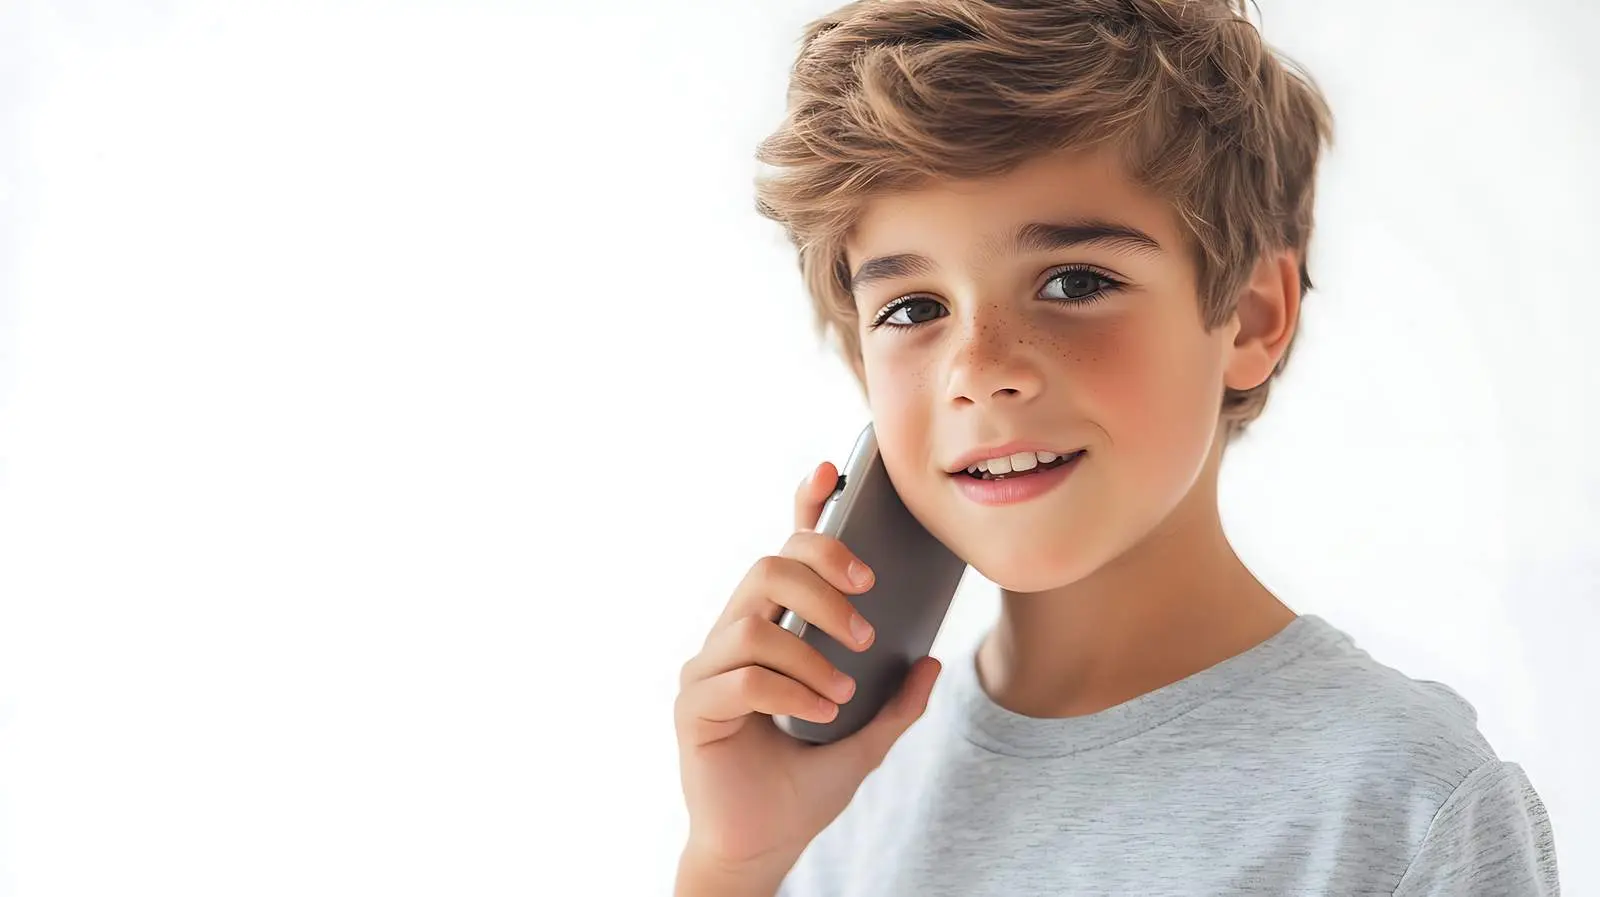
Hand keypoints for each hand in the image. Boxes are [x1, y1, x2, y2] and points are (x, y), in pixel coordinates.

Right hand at [673, 461, 941, 892]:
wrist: (762, 848)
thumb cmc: (802, 788)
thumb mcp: (865, 741)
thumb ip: (896, 702)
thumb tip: (933, 661)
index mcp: (772, 630)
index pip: (785, 552)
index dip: (806, 507)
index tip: (834, 470)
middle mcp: (734, 637)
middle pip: (769, 567)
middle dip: (824, 579)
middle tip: (867, 623)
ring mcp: (709, 670)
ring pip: (755, 620)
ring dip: (810, 650)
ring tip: (842, 691)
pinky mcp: (695, 707)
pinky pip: (741, 677)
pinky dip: (790, 691)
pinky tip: (819, 713)